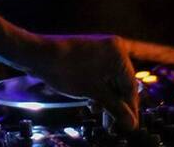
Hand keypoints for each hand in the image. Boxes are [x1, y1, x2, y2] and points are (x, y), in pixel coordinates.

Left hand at [20, 34, 138, 130]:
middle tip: (115, 126)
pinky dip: (101, 90)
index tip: (129, 126)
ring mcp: (102, 50)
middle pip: (123, 83)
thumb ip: (116, 108)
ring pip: (112, 81)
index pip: (130, 86)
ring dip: (109, 100)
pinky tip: (94, 105)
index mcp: (118, 52)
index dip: (129, 109)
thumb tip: (132, 125)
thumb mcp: (94, 93)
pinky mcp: (91, 55)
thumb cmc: (68, 70)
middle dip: (119, 105)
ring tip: (103, 119)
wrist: (41, 56)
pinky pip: (103, 75)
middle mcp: (113, 47)